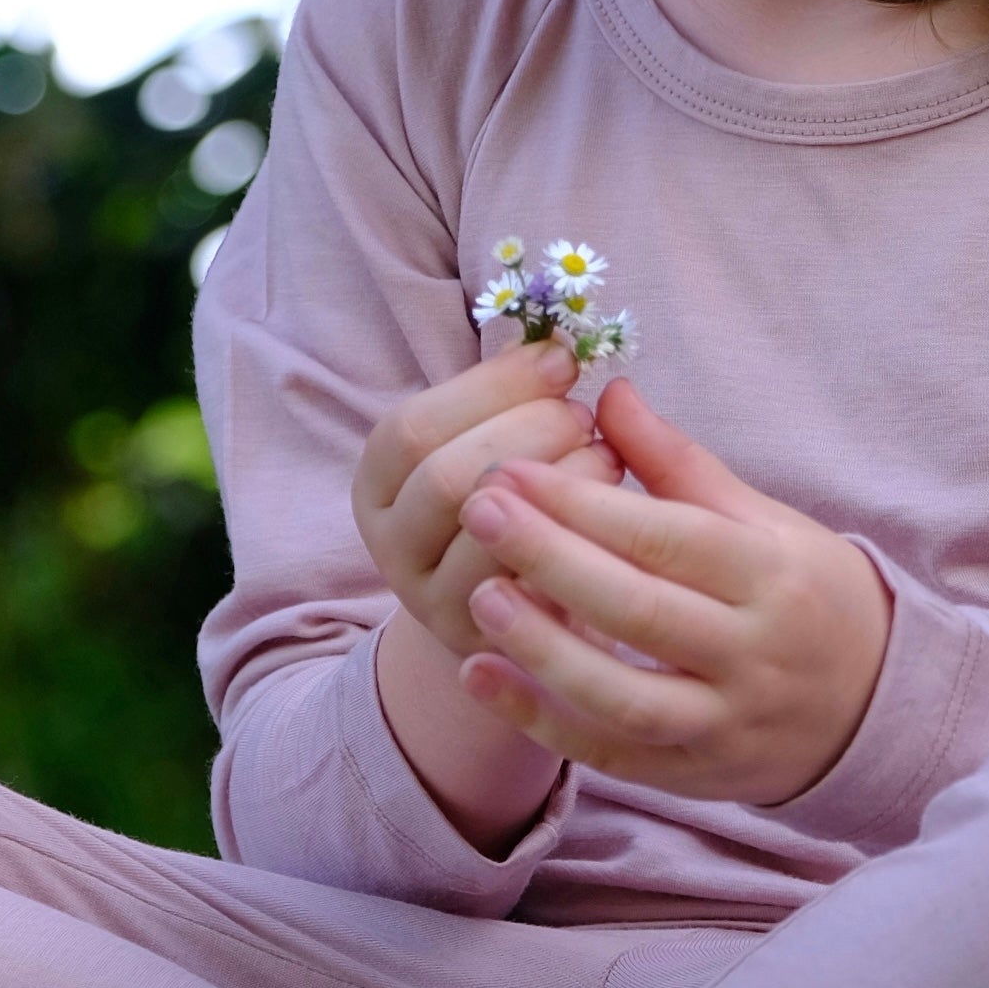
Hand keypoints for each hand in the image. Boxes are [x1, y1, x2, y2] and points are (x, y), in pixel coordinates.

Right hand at [350, 339, 618, 656]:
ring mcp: (434, 602)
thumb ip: (511, 395)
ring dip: (562, 481)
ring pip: (491, 533)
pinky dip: (579, 535)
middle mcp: (391, 546)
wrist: (520, 609)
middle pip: (446, 478)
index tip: (560, 362)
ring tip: (604, 456)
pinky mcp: (492, 642)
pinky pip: (536, 585)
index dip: (492, 386)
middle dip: (529, 432)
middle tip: (582, 417)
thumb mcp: (490, 441)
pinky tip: (612, 513)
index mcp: (376, 483)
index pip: (412, 428)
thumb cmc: (511, 500)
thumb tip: (555, 345)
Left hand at [452, 379, 889, 808]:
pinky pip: (612, 756)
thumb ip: (679, 463)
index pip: (667, 537)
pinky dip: (543, 721)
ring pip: (624, 696)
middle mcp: (753, 653)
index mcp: (771, 573)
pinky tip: (481, 676)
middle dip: (551, 559)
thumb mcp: (761, 518)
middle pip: (640, 610)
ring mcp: (726, 723)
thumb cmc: (803, 589)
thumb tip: (610, 392)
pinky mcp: (696, 776)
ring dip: (544, 648)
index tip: (511, 468)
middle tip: (477, 509)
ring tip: (478, 596)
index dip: (583, 503)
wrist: (873, 702)